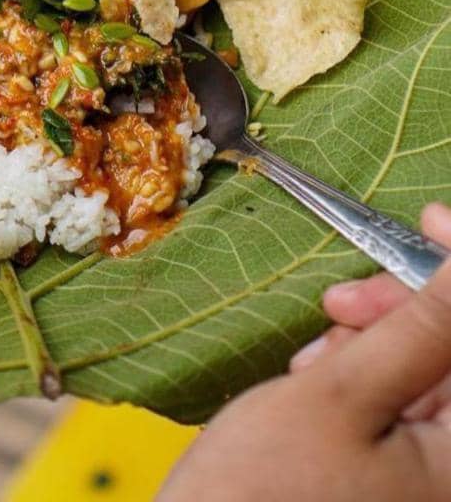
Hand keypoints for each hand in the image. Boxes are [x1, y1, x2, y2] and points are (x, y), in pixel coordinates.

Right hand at [155, 204, 450, 501]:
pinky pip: (398, 405)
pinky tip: (313, 383)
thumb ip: (419, 329)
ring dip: (369, 346)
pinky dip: (358, 379)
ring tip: (311, 363)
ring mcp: (423, 477)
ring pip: (423, 373)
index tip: (425, 220)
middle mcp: (450, 472)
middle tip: (339, 301)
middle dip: (401, 312)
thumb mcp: (340, 397)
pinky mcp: (391, 476)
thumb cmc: (263, 490)